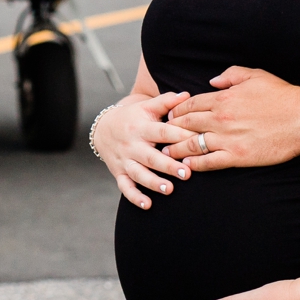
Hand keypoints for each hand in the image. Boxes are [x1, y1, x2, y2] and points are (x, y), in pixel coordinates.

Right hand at [92, 92, 194, 208]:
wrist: (103, 128)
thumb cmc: (133, 117)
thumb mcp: (146, 106)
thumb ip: (166, 101)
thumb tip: (187, 95)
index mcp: (142, 127)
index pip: (162, 131)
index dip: (179, 135)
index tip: (196, 141)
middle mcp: (132, 145)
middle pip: (151, 157)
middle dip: (168, 166)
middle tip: (187, 173)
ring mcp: (125, 160)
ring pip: (139, 174)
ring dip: (153, 183)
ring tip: (168, 189)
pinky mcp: (119, 173)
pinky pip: (125, 187)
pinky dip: (135, 197)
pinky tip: (148, 204)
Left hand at [163, 67, 299, 169]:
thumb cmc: (281, 95)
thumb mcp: (254, 75)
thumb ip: (229, 76)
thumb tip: (211, 82)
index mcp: (223, 98)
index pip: (190, 104)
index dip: (176, 110)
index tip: (169, 115)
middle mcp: (221, 119)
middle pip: (186, 124)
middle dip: (170, 129)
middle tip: (160, 135)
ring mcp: (228, 139)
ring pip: (192, 145)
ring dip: (176, 149)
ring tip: (166, 154)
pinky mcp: (238, 156)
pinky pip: (209, 162)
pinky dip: (195, 164)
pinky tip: (187, 165)